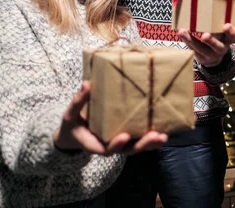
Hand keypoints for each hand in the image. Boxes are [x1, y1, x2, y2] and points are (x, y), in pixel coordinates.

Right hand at [53, 81, 167, 154]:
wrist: (74, 134)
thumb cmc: (72, 124)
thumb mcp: (70, 114)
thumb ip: (78, 101)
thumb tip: (86, 84)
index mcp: (95, 144)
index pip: (106, 149)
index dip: (115, 144)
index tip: (124, 137)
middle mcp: (109, 146)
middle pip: (127, 150)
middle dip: (142, 144)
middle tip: (155, 136)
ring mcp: (119, 143)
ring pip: (136, 147)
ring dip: (151, 143)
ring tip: (164, 136)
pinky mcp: (126, 138)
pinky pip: (139, 140)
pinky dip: (151, 138)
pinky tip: (164, 132)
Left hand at [177, 23, 234, 66]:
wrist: (213, 57)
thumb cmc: (218, 37)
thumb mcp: (222, 31)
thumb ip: (219, 22)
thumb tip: (209, 2)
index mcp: (229, 40)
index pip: (234, 37)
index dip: (231, 32)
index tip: (226, 25)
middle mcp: (221, 48)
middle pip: (218, 47)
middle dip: (211, 41)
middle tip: (205, 36)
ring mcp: (211, 55)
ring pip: (201, 49)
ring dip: (191, 41)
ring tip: (183, 32)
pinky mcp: (201, 58)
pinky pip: (192, 50)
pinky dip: (186, 41)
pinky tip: (180, 33)